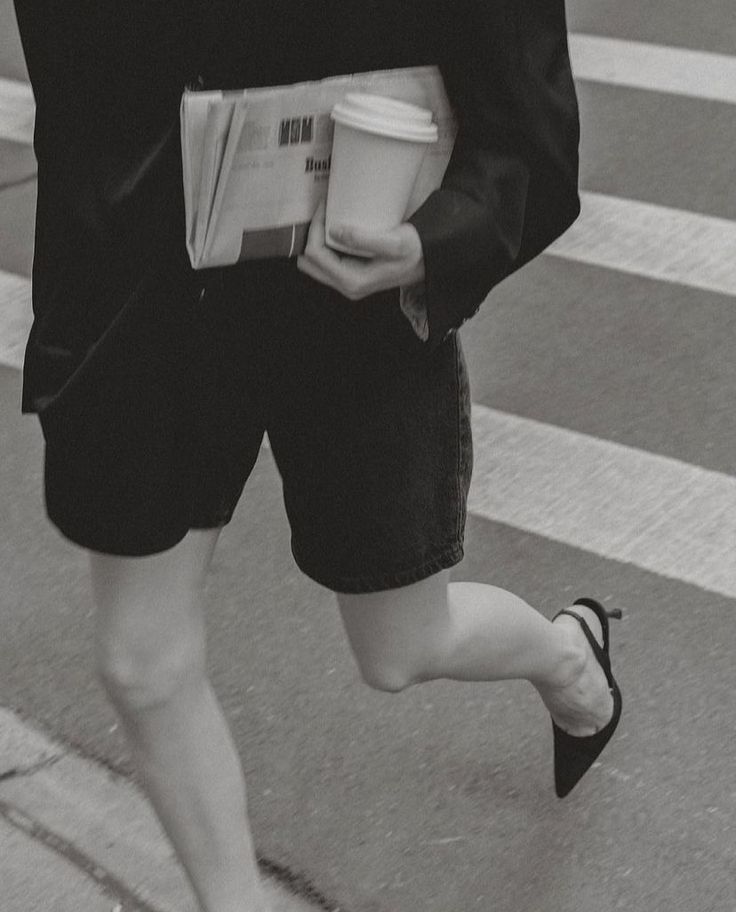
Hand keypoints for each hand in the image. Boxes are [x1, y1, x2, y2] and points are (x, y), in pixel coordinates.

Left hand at [296, 200, 424, 299]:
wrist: (426, 259)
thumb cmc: (413, 250)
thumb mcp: (393, 242)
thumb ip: (364, 239)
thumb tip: (335, 230)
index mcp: (352, 281)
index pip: (316, 255)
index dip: (315, 228)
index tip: (326, 206)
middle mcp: (346, 286)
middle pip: (309, 262)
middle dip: (311, 236)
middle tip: (324, 211)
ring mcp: (347, 282)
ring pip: (314, 263)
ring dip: (316, 239)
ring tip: (327, 216)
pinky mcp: (349, 274)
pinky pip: (325, 260)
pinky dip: (324, 243)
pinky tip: (333, 227)